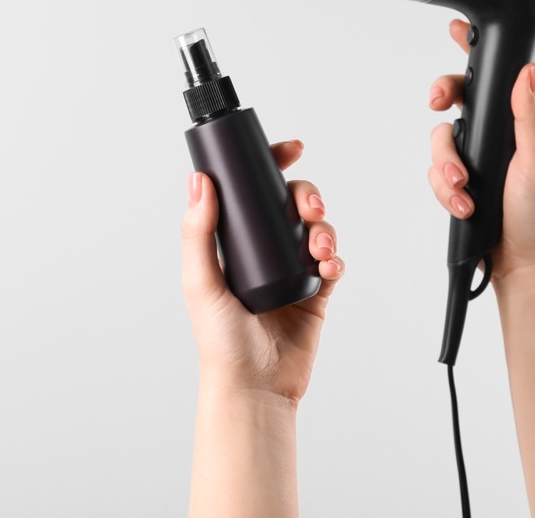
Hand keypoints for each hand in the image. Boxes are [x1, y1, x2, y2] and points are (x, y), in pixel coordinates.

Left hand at [181, 139, 344, 404]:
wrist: (254, 386)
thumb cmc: (220, 341)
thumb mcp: (200, 280)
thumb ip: (198, 231)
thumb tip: (199, 180)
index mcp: (232, 241)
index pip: (251, 191)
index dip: (271, 164)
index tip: (291, 149)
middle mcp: (262, 250)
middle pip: (290, 203)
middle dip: (306, 195)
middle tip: (309, 206)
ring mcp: (291, 269)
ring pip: (316, 228)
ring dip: (324, 226)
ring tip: (319, 245)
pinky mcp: (316, 292)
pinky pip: (334, 262)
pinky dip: (336, 256)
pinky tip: (329, 264)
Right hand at [427, 19, 534, 283]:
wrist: (525, 265)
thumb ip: (531, 116)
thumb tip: (531, 70)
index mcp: (525, 123)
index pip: (498, 77)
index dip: (474, 50)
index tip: (456, 30)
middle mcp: (497, 136)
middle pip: (456, 99)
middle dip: (442, 99)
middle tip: (437, 103)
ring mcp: (476, 159)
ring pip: (440, 140)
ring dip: (446, 165)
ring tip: (463, 190)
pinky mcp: (458, 183)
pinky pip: (435, 174)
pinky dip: (444, 190)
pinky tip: (462, 206)